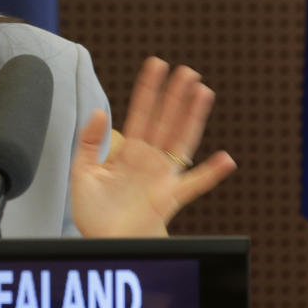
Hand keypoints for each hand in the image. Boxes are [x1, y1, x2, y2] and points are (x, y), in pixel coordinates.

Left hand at [70, 57, 236, 236]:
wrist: (105, 242)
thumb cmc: (95, 213)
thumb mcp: (82, 173)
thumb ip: (89, 143)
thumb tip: (99, 112)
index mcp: (128, 152)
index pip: (141, 113)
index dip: (148, 89)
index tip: (156, 65)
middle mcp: (149, 160)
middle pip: (166, 120)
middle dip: (176, 95)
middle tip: (187, 71)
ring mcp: (162, 177)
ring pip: (181, 140)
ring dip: (193, 117)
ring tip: (203, 93)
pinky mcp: (169, 198)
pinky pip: (195, 184)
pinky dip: (211, 174)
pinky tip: (225, 159)